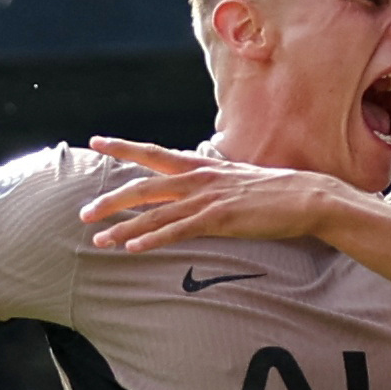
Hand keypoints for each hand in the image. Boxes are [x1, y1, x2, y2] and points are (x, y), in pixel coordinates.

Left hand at [78, 137, 347, 254]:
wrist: (307, 196)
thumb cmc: (274, 192)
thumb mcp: (236, 180)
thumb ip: (211, 184)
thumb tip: (195, 192)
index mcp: (202, 165)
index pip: (154, 153)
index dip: (124, 147)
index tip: (96, 141)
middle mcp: (199, 177)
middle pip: (144, 185)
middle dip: (111, 200)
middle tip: (83, 213)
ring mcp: (208, 198)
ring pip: (155, 211)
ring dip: (124, 227)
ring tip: (98, 240)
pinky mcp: (220, 219)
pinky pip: (178, 231)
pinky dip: (153, 239)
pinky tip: (133, 248)